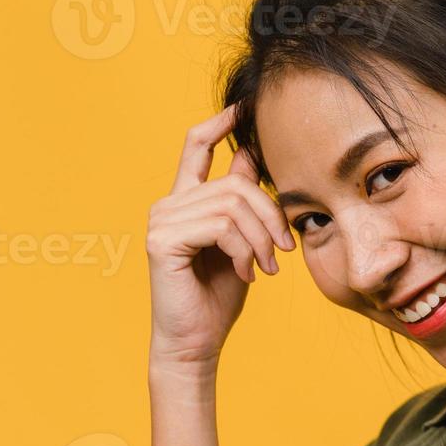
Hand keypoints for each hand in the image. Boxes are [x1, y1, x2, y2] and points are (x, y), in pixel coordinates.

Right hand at [146, 103, 295, 367]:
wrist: (198, 340)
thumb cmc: (220, 294)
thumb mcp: (242, 240)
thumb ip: (242, 201)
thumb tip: (250, 154)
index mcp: (187, 201)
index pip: (196, 146)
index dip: (219, 122)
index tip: (244, 105)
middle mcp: (168, 205)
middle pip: (236, 184)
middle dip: (271, 216)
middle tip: (283, 250)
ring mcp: (161, 221)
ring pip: (233, 206)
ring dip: (261, 239)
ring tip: (267, 267)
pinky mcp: (162, 241)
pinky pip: (221, 227)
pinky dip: (243, 251)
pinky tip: (245, 273)